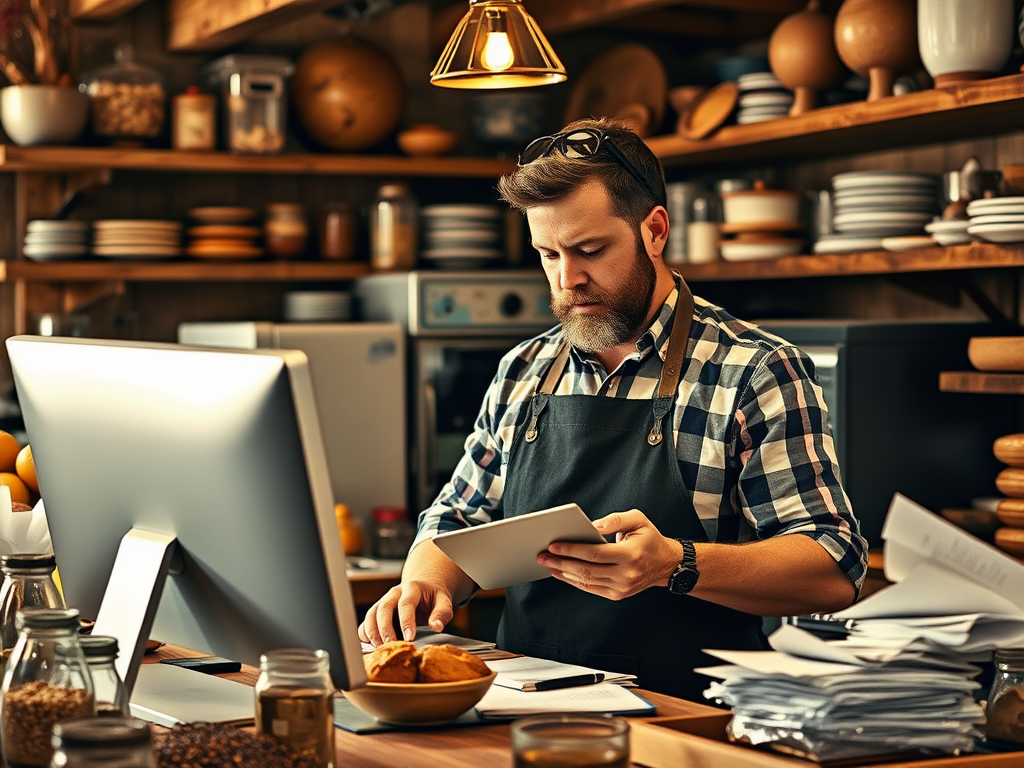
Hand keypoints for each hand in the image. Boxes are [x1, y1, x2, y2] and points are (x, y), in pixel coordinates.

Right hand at [357, 579, 453, 646]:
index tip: (409, 639)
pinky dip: (365, 633)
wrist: (424, 588)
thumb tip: (436, 627)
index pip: (406, 604)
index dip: (406, 622)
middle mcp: (394, 593)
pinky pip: (366, 621)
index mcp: (412, 588)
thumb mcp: (443, 601)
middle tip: (391, 645)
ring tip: (380, 648)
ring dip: (373, 632)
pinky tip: (372, 645)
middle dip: (385, 628)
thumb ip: (442, 613)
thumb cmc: (433, 597)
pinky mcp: (377, 611)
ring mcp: (383, 601)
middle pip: (384, 608)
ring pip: (371, 614)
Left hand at [536, 509, 681, 600]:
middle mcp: (626, 574)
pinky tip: (562, 573)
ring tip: (548, 564)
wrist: (667, 564)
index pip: (594, 554)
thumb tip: (591, 526)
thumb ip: (614, 520)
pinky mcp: (618, 595)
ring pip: (586, 581)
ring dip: (564, 573)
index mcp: (630, 555)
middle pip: (586, 570)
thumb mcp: (637, 519)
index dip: (571, 550)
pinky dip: (574, 581)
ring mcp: (622, 587)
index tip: (553, 545)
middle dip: (561, 562)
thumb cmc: (649, 538)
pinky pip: (591, 588)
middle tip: (542, 555)